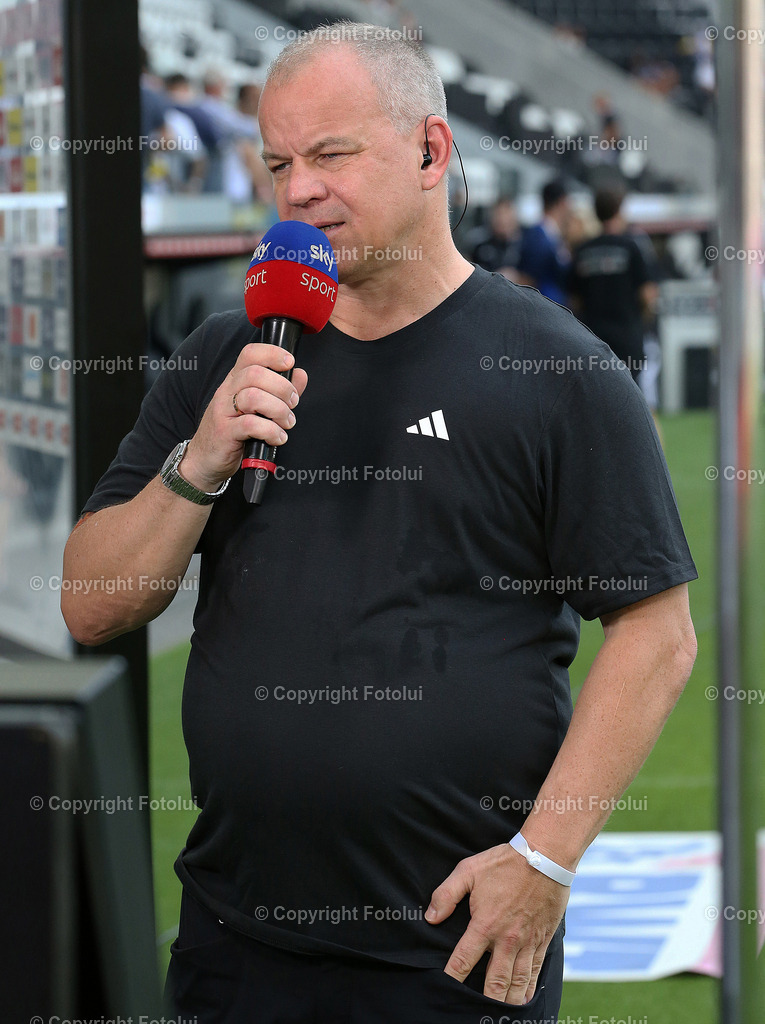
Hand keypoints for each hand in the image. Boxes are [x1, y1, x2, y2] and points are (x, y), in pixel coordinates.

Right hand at [181, 343, 308, 490]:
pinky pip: (251, 425)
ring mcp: (223, 411)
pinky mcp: (224, 432)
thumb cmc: (233, 432)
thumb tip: (300, 375)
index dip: (272, 353)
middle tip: (292, 403)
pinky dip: (271, 431)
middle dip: (282, 387)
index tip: (290, 362)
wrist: (205, 459)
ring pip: (254, 397)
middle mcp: (227, 391)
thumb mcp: (257, 408)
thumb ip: (280, 390)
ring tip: (286, 422)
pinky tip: (277, 437)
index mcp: (235, 381)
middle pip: (256, 374)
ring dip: (279, 410)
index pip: (250, 354)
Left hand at [425, 842, 568, 1005]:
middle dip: (484, 1000)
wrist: (545, 856)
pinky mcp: (542, 940)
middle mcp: (506, 939)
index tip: (444, 989)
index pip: (463, 960)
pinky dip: (528, 989)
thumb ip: (446, 894)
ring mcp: (526, 942)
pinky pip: (535, 972)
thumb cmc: (505, 862)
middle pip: (494, 983)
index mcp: (485, 924)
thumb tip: (431, 917)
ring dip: (507, 1001)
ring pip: (516, 983)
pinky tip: (523, 999)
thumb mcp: (468, 870)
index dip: (452, 978)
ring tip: (498, 1014)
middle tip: (474, 1011)